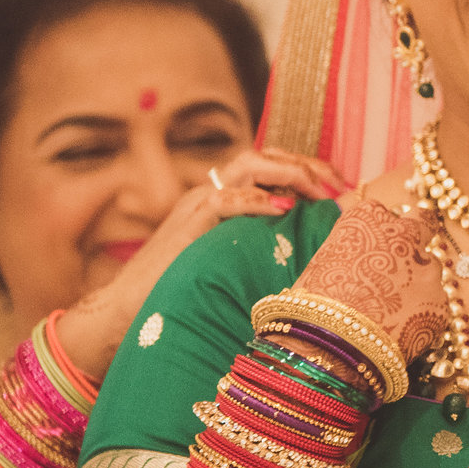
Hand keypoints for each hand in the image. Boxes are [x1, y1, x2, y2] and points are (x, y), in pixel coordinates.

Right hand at [60, 149, 346, 377]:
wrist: (125, 311)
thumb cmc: (184, 291)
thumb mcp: (235, 261)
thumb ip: (266, 246)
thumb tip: (316, 250)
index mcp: (227, 200)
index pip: (274, 165)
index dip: (310, 168)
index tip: (342, 187)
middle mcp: (213, 194)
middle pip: (267, 156)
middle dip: (308, 164)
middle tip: (338, 186)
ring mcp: (197, 206)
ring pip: (248, 165)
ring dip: (289, 172)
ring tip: (318, 191)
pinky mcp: (186, 227)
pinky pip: (222, 199)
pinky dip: (255, 199)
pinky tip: (283, 208)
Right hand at [291, 192, 446, 364]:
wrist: (328, 345)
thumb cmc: (313, 305)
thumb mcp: (325, 263)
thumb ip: (356, 252)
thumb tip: (365, 262)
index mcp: (371, 217)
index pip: (385, 213)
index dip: (382, 234)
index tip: (376, 249)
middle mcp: (406, 234)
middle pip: (424, 223)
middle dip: (417, 239)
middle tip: (405, 261)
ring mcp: (428, 270)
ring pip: (430, 271)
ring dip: (417, 284)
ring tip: (390, 312)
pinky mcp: (441, 304)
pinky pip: (434, 307)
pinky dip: (420, 317)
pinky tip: (396, 334)